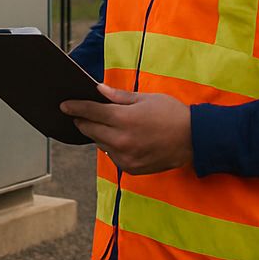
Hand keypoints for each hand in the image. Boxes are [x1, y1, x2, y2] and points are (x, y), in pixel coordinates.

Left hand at [61, 83, 193, 174]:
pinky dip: (113, 147)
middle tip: (78, 114)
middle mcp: (122, 140)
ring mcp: (126, 157)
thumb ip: (119, 98)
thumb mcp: (145, 99)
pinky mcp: (132, 168)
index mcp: (124, 119)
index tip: (64, 105)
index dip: (75, 107)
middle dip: (83, 121)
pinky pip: (113, 156)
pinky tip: (122, 139)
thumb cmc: (171, 114)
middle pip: (90, 130)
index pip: (90, 112)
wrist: (194, 139)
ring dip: (99, 134)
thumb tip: (98, 91)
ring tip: (107, 125)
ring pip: (101, 144)